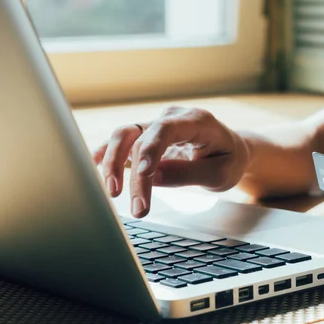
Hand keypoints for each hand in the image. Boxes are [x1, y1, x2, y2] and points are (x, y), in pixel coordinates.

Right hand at [92, 106, 249, 217]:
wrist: (230, 151)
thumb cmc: (228, 160)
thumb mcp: (219, 173)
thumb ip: (188, 174)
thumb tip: (154, 178)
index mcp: (196, 121)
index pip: (167, 130)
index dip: (151, 150)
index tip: (144, 176)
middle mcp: (172, 117)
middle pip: (140, 137)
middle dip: (132, 173)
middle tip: (135, 206)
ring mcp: (157, 124)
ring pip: (124, 136)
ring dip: (113, 164)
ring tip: (112, 193)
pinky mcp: (147, 136)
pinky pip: (122, 141)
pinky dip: (107, 153)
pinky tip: (93, 164)